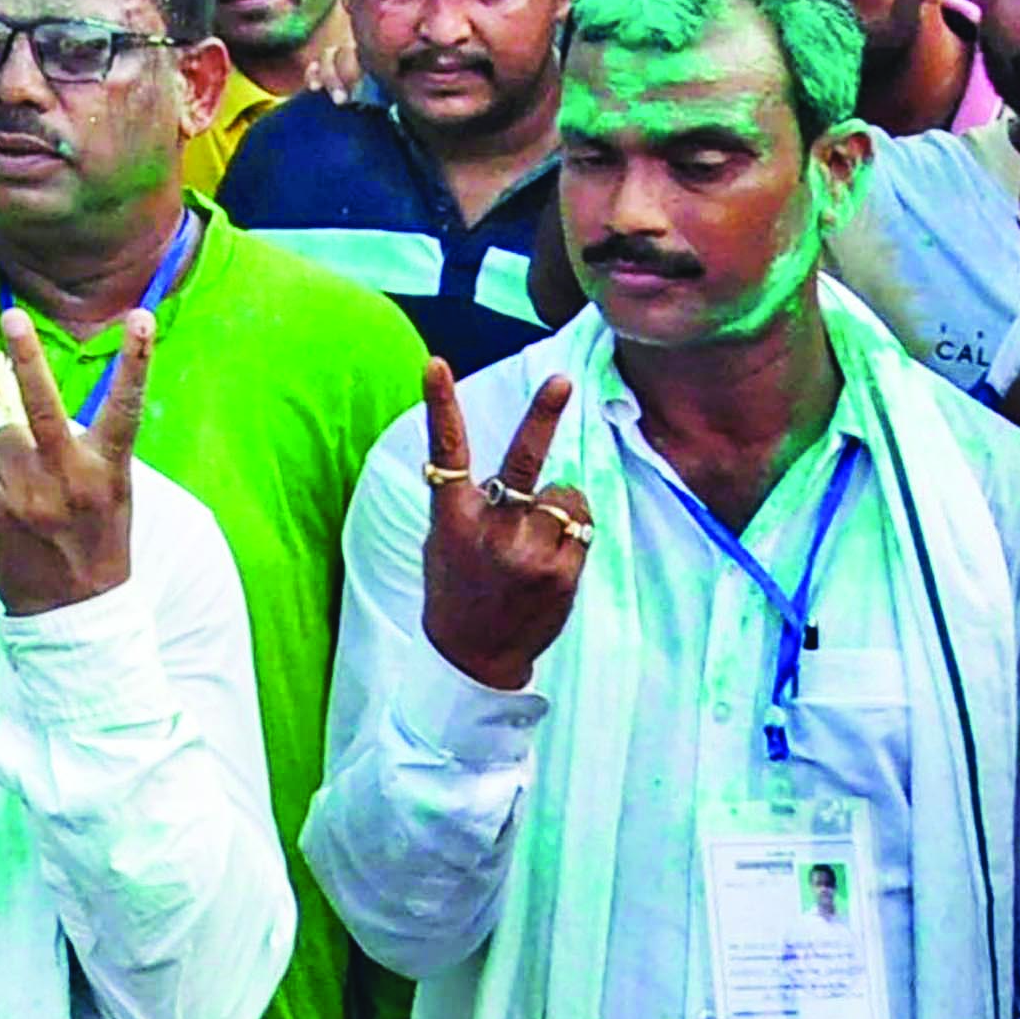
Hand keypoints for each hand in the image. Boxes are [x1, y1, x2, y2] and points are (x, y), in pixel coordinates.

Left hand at [0, 307, 145, 615]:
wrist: (74, 613)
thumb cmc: (93, 542)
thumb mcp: (111, 494)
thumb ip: (84, 450)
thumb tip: (38, 409)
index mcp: (109, 470)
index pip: (127, 406)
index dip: (136, 359)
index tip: (140, 317)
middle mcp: (70, 477)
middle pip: (42, 406)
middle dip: (27, 357)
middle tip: (13, 316)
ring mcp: (29, 495)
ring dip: (2, 448)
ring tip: (23, 484)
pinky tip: (1, 496)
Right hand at [415, 360, 589, 694]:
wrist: (473, 653)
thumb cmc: (457, 587)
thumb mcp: (444, 540)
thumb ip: (473, 504)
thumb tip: (525, 479)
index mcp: (453, 516)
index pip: (445, 451)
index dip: (440, 405)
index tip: (436, 364)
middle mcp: (491, 529)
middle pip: (523, 463)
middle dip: (543, 417)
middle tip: (561, 381)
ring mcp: (530, 552)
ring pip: (566, 497)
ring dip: (561, 505)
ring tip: (540, 536)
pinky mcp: (562, 573)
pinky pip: (583, 530)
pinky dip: (574, 534)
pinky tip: (552, 559)